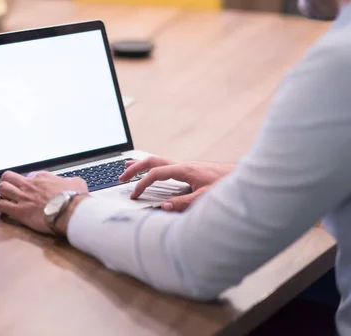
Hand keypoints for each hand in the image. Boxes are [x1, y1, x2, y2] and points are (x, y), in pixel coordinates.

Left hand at [0, 171, 88, 234]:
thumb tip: (73, 183)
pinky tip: (6, 210)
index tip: (32, 187)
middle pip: (8, 176)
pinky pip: (2, 206)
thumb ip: (71, 181)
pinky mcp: (19, 211)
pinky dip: (2, 207)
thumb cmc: (74, 199)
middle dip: (8, 182)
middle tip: (12, 189)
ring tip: (8, 198)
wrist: (70, 211)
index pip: (29, 175)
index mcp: (43, 177)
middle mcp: (30, 185)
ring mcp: (23, 197)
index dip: (29, 181)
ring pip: (2, 188)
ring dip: (3, 193)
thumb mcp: (77, 183)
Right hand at [119, 156, 233, 211]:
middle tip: (121, 176)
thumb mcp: (205, 199)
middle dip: (135, 167)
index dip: (142, 184)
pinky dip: (153, 168)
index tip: (134, 195)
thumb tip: (162, 207)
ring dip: (142, 164)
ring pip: (158, 161)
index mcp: (184, 169)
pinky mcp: (191, 171)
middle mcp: (183, 165)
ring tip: (128, 167)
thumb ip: (183, 203)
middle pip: (152, 161)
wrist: (245, 179)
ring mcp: (187, 166)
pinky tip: (152, 172)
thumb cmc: (228, 187)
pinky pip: (166, 166)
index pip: (155, 173)